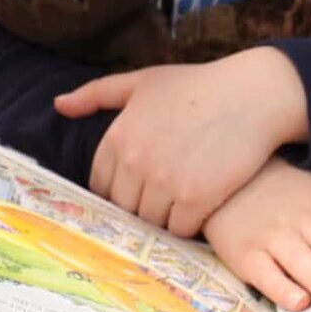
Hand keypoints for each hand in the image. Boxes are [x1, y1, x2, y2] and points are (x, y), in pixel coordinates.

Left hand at [54, 49, 308, 236]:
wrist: (252, 95)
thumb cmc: (197, 86)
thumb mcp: (142, 82)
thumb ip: (97, 94)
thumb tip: (59, 104)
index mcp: (118, 136)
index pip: (100, 185)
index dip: (118, 188)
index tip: (138, 185)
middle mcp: (136, 161)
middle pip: (123, 207)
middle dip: (139, 204)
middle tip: (162, 194)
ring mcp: (166, 182)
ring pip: (150, 221)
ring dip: (163, 216)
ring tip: (180, 200)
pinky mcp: (197, 198)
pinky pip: (179, 229)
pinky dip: (186, 224)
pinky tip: (199, 207)